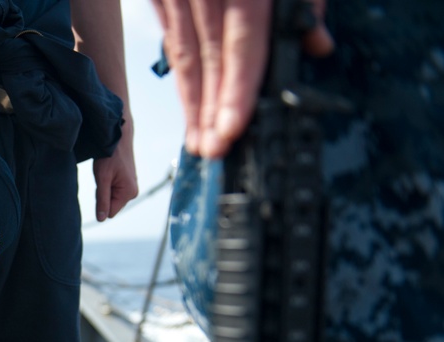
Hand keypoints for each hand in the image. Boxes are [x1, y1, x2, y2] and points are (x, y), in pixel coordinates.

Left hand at [93, 124, 137, 220]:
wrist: (118, 137)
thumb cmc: (109, 156)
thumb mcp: (102, 178)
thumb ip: (102, 200)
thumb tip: (101, 219)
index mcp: (129, 193)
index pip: (110, 212)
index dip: (100, 202)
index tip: (101, 185)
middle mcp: (133, 193)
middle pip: (110, 205)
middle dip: (103, 195)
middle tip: (103, 177)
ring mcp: (131, 187)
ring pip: (111, 198)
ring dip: (104, 188)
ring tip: (106, 173)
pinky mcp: (127, 183)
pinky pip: (113, 191)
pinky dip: (107, 184)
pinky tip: (109, 172)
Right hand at [151, 0, 333, 158]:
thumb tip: (317, 45)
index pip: (242, 44)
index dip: (236, 90)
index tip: (232, 129)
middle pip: (208, 60)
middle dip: (211, 110)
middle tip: (215, 150)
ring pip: (184, 58)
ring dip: (192, 105)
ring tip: (199, 143)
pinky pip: (172, 44)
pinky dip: (181, 79)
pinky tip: (189, 107)